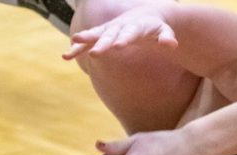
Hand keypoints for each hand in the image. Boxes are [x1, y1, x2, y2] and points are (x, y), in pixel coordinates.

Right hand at [62, 4, 177, 59]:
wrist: (145, 15)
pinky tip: (65, 57)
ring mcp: (108, 30)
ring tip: (70, 50)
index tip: (117, 46)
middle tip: (96, 54)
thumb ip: (167, 37)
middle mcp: (119, 26)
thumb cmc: (156, 26)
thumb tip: (171, 45)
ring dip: (83, 42)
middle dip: (102, 44)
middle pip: (109, 36)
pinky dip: (77, 49)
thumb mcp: (165, 30)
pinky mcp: (101, 35)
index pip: (129, 33)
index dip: (123, 39)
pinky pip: (88, 42)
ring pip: (94, 36)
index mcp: (134, 26)